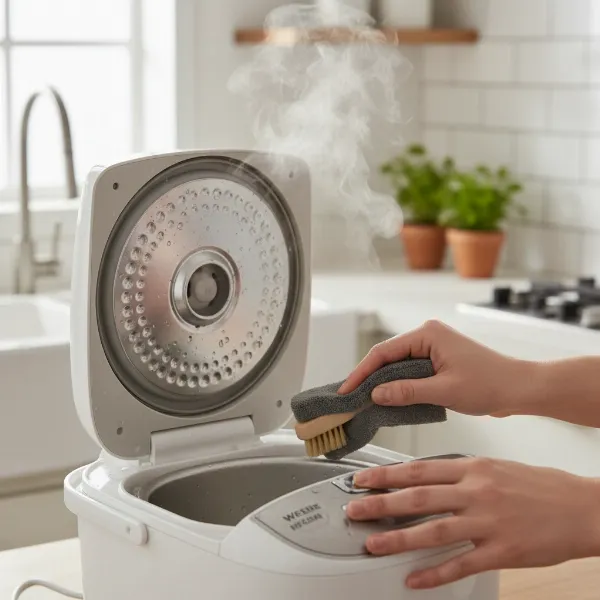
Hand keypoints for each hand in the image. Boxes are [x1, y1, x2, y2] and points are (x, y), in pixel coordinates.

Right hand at [338, 320, 535, 417]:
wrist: (520, 388)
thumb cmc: (490, 384)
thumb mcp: (444, 390)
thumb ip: (407, 391)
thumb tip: (376, 394)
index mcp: (428, 334)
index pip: (384, 352)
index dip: (362, 373)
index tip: (347, 390)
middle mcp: (428, 336)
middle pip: (388, 357)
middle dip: (369, 378)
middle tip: (352, 398)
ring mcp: (433, 347)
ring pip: (398, 365)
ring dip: (384, 383)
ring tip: (365, 401)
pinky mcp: (438, 360)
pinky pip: (410, 371)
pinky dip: (399, 385)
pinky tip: (389, 399)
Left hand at [346, 457, 599, 588]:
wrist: (582, 508)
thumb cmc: (540, 486)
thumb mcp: (497, 467)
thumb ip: (463, 472)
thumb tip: (430, 477)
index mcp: (474, 468)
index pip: (420, 469)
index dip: (387, 474)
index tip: (363, 478)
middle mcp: (476, 492)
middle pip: (419, 497)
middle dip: (381, 503)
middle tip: (354, 508)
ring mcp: (488, 522)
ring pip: (434, 530)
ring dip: (398, 539)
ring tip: (372, 544)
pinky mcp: (502, 551)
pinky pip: (462, 564)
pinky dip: (435, 573)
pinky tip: (414, 579)